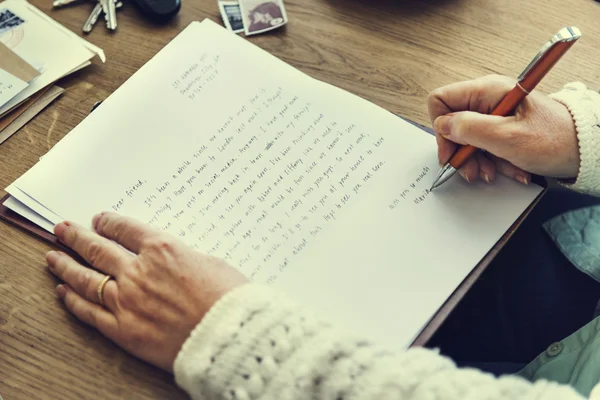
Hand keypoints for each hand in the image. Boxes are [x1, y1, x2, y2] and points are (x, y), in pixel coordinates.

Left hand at [46, 212, 247, 371]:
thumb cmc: (228, 298)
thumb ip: (182, 258)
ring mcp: (127, 301)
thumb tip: (169, 260)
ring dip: (66, 265)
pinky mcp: (123, 330)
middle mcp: (138, 271)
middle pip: (98, 249)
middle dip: (77, 237)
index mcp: (162, 249)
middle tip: (62, 229)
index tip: (99, 220)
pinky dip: (73, 301)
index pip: (126, 229)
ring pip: (86, 278)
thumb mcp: (210, 262)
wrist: (228, 335)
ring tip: (53, 257)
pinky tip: (63, 292)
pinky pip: (90, 312)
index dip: (109, 222)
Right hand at [428, 74, 579, 183]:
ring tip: (494, 172)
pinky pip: (485, 145)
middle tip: (473, 170)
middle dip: (461, 151)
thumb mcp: (507, 137)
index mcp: (487, 91)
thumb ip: (469, 129)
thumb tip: (443, 125)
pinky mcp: (503, 127)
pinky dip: (494, 160)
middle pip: (454, 124)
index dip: (441, 128)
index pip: (441, 100)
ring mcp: (496, 113)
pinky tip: (509, 169)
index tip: (451, 151)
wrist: (587, 149)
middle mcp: (488, 99)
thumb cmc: (555, 139)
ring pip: (468, 138)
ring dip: (478, 160)